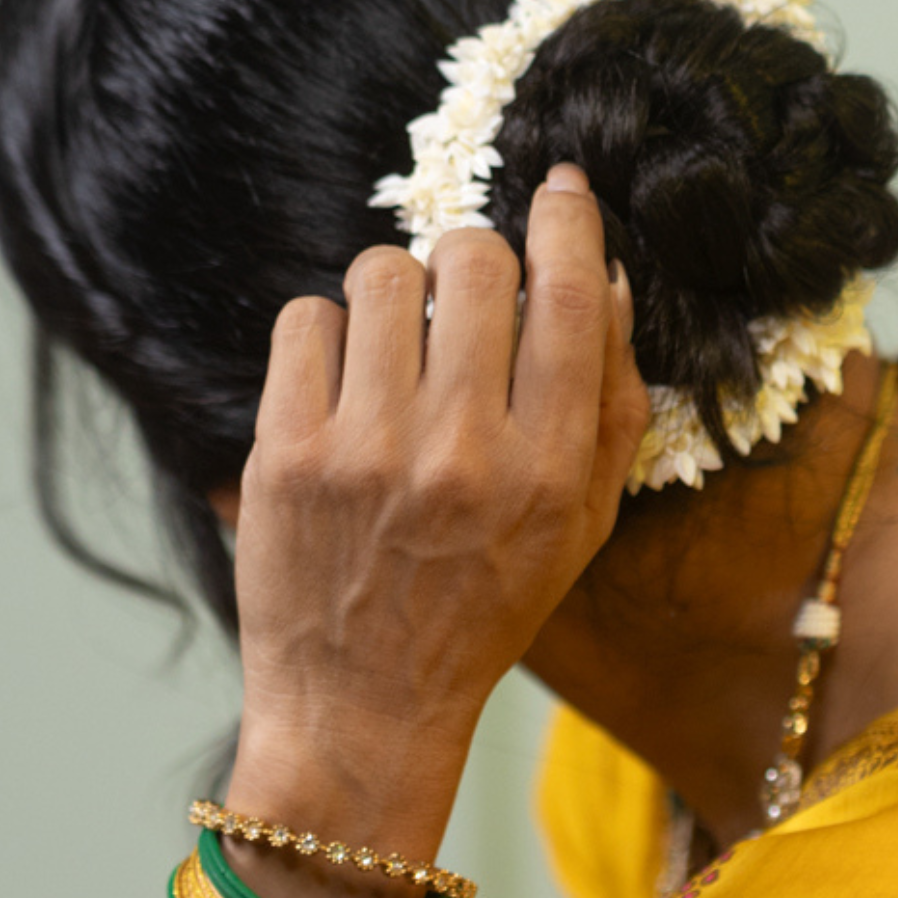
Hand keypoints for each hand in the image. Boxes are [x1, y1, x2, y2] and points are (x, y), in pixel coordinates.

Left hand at [228, 165, 646, 842]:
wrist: (365, 706)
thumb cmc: (483, 610)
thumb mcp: (581, 528)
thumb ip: (612, 406)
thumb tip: (604, 275)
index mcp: (547, 473)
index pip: (568, 298)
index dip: (566, 221)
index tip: (561, 191)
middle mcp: (462, 456)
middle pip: (473, 261)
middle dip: (473, 263)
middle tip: (464, 308)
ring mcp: (366, 452)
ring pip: (383, 274)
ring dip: (397, 293)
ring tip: (398, 351)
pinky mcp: (286, 454)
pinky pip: (307, 318)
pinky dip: (327, 336)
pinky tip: (342, 390)